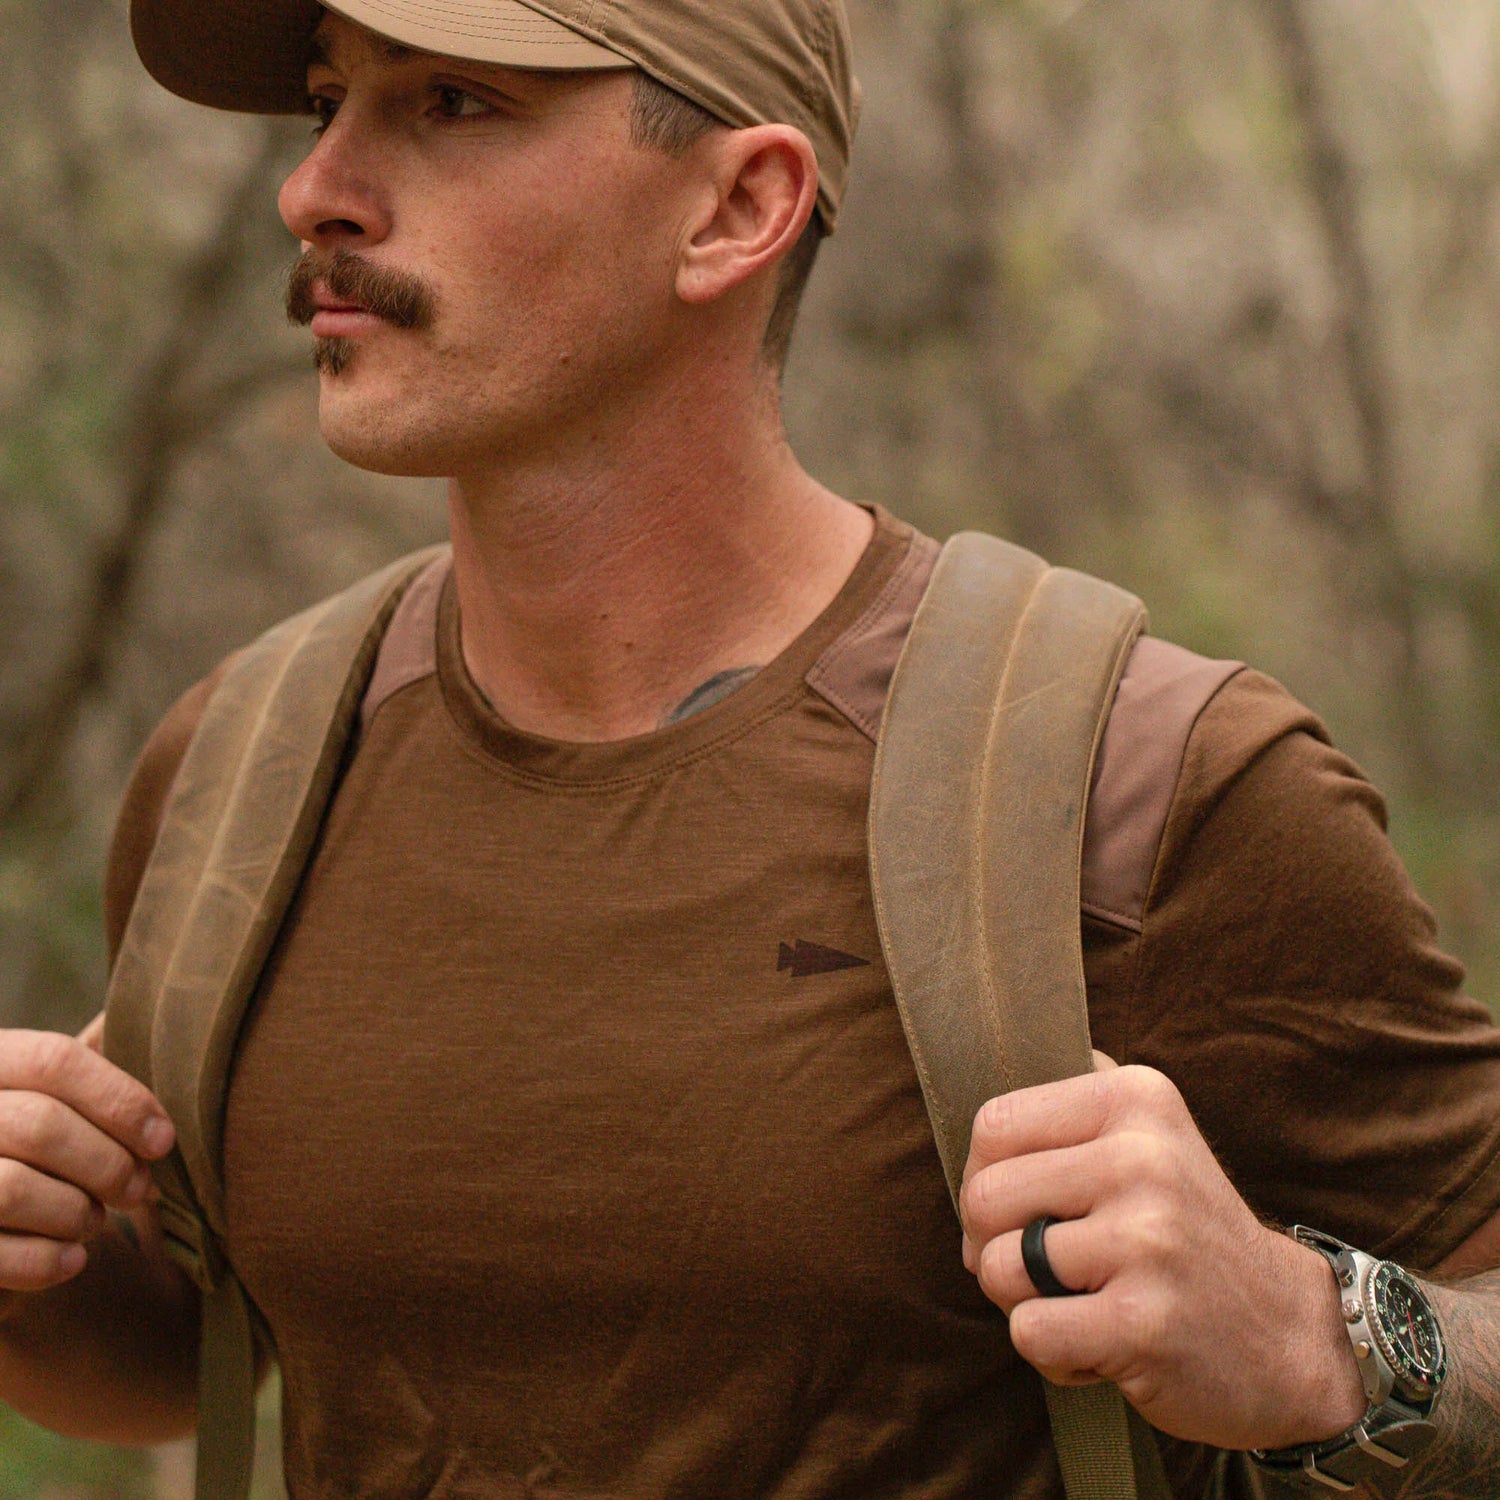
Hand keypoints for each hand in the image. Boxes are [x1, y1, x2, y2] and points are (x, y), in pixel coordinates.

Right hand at [0, 1020, 173, 1292]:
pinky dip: (45, 1262)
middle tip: (140, 1189)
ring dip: (76, 1213)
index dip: (120, 1099)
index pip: (55, 1060)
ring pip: (13, 1190)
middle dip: (108, 1164)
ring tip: (96, 1221)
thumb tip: (148, 1027)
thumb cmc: (18, 1142)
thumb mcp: (39, 1090)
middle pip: (41, 1125)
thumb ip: (83, 1064)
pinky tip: (72, 1259)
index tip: (163, 1139)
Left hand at [958, 1058, 1368, 1449]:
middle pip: (984, 1198)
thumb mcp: (1149, 1136)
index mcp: (1136, 1099)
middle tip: (1040, 1269)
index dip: (983, 1177)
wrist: (1291, 1336)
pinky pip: (1031, 1333)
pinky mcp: (1144, 1321)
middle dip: (991, 1245)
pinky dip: (1053, 1356)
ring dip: (1022, 1303)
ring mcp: (1147, 1240)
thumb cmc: (1186, 1235)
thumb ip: (1071, 1107)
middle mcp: (1145, 1159)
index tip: (1019, 1211)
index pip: (994, 1125)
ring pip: (998, 1269)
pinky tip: (1102, 1347)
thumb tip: (981, 1100)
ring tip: (1082, 1303)